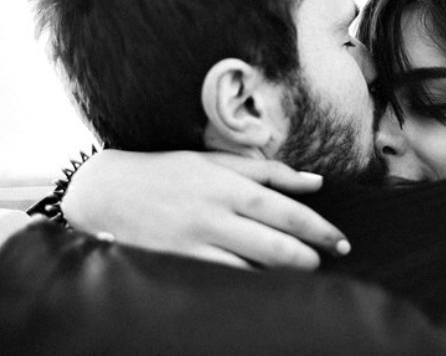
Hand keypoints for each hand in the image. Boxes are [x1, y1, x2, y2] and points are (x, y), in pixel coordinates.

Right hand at [63, 150, 349, 269]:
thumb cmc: (168, 172)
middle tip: (328, 260)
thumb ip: (268, 171)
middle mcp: (212, 213)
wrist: (106, 192)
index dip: (316, 227)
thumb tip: (316, 182)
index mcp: (224, 183)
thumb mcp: (215, 160)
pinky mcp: (178, 263)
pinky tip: (267, 285)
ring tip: (305, 274)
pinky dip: (250, 282)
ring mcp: (194, 241)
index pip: (282, 208)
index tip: (339, 240)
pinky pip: (223, 279)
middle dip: (308, 255)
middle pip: (273, 241)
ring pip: (251, 266)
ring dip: (284, 273)